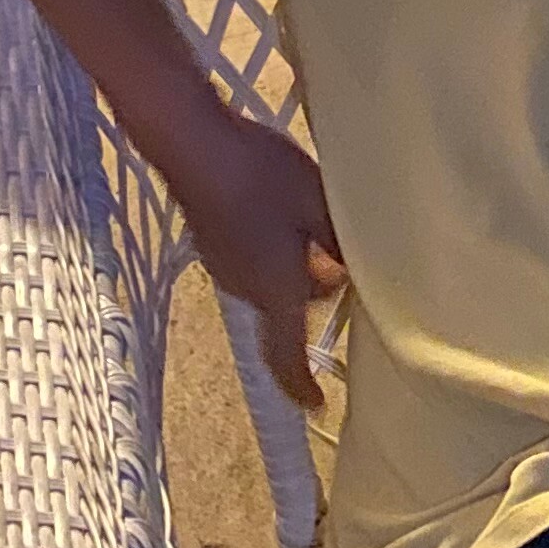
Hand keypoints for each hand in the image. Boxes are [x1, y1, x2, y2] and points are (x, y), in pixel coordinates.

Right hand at [159, 105, 348, 407]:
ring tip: (318, 228)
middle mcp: (245, 288)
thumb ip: (340, 241)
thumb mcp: (318, 203)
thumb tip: (355, 269)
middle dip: (317, 294)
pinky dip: (274, 254)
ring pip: (271, 284)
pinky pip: (252, 264)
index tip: (316, 404)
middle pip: (287, 311)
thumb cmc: (261, 175)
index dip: (300, 385)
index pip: (286, 355)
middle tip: (345, 260)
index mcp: (276, 291)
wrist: (193, 143)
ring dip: (296, 270)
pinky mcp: (210, 242)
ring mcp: (223, 265)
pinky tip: (283, 213)